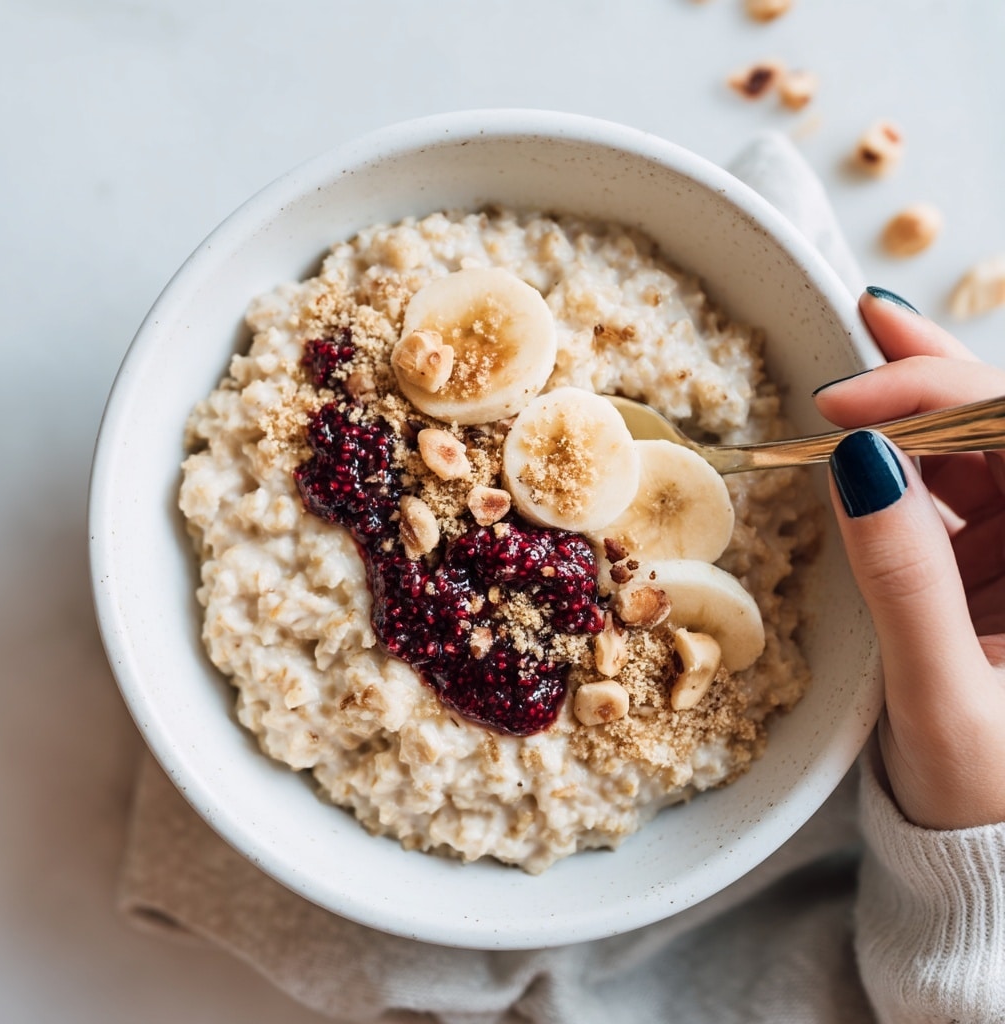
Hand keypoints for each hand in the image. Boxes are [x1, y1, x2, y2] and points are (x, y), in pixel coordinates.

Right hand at [813, 287, 1004, 829]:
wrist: (985, 849)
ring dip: (917, 410)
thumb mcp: (940, 689)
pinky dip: (901, 464)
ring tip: (859, 367)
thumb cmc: (983, 791)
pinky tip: (864, 441)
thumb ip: (904, 577)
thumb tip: (858, 462)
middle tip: (871, 319)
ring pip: (979, 453)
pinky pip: (949, 495)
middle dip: (939, 376)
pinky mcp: (992, 570)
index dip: (944, 402)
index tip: (850, 408)